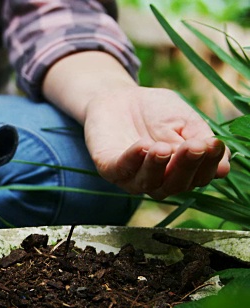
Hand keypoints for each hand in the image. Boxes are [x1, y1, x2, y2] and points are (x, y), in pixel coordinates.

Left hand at [83, 86, 229, 198]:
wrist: (119, 96)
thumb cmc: (156, 111)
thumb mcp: (184, 120)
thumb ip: (200, 139)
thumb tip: (224, 168)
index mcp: (181, 171)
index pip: (200, 176)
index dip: (209, 163)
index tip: (213, 144)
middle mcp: (158, 180)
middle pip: (176, 184)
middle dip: (186, 166)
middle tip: (194, 146)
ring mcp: (132, 177)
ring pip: (148, 182)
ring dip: (158, 166)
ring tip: (164, 148)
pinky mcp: (108, 167)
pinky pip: (120, 169)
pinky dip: (132, 160)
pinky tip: (143, 146)